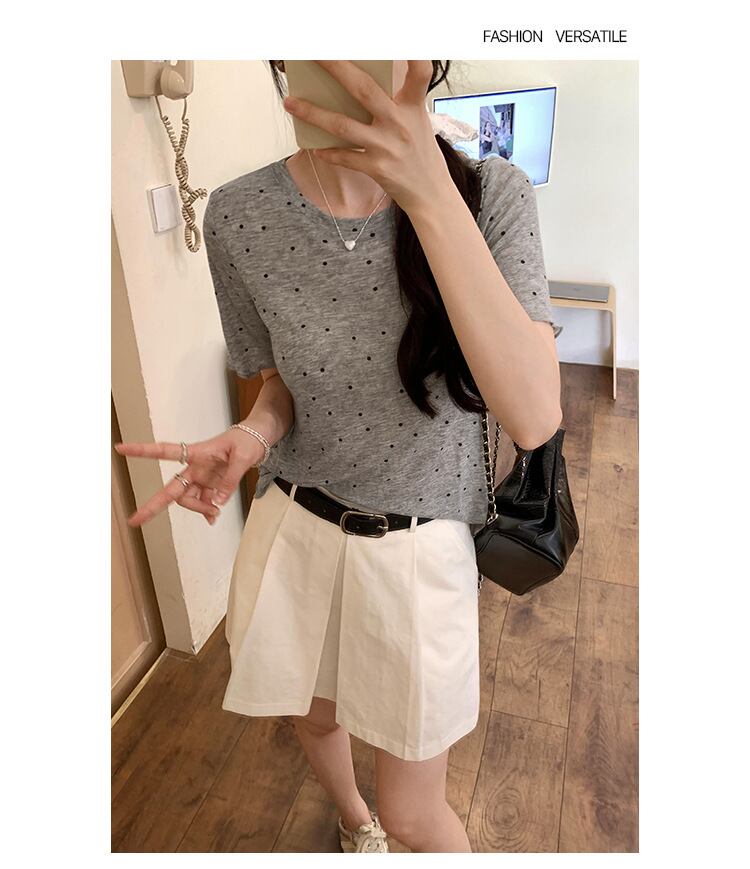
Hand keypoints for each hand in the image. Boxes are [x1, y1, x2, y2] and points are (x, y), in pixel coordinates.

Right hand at [113, 429, 264, 527]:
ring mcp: (202, 477)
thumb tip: (217, 504)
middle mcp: (195, 467)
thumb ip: (229, 481)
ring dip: (199, 509)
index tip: (120, 449)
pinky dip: (207, 510)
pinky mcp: (211, 485)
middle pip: (172, 490)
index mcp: (197, 453)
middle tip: (134, 520)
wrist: (259, 438)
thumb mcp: (242, 458)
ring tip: (216, 514)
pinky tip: (213, 516)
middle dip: (153, 505)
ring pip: (189, 500)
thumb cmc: (248, 440)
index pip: (165, 451)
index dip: (142, 451)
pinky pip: (203, 502)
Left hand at [283, 60, 454, 213]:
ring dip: (312, 113)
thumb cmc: (420, 153)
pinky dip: (328, 153)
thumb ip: (397, 101)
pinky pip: (345, 157)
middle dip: (336, 68)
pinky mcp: (377, 168)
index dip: (413, 55)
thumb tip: (360, 84)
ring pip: (342, 126)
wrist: (430, 193)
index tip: (403, 42)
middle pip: (364, 90)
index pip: (420, 74)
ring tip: (290, 103)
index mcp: (413, 107)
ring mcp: (386, 147)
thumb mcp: (417, 122)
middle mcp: (399, 124)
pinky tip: (315, 148)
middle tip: (314, 54)